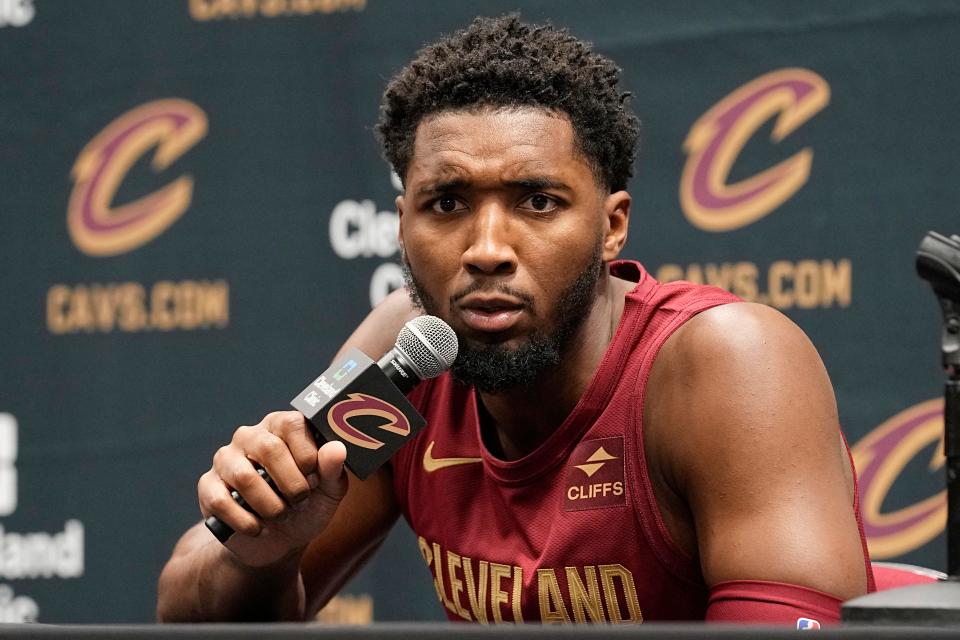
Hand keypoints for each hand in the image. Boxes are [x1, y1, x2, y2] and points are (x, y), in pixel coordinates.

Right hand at [197, 411, 347, 567]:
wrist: (278, 543)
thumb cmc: (307, 507)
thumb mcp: (328, 492)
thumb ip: (333, 470)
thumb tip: (336, 448)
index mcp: (281, 427)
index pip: (292, 424)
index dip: (307, 456)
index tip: (315, 479)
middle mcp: (251, 436)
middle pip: (269, 448)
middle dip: (291, 484)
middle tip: (300, 501)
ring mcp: (225, 459)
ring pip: (244, 477)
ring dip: (270, 506)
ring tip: (281, 516)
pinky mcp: (208, 486)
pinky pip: (220, 500)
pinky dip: (245, 521)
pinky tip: (259, 528)